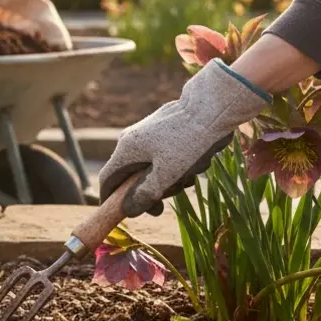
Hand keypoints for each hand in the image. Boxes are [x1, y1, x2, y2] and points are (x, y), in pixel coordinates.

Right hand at [98, 59, 271, 216]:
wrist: (213, 106)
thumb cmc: (188, 142)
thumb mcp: (166, 176)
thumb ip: (145, 195)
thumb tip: (128, 210)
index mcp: (127, 149)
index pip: (108, 180)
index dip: (111, 200)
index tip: (122, 214)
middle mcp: (133, 139)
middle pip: (132, 176)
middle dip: (150, 191)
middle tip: (165, 205)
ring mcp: (149, 132)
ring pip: (152, 166)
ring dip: (169, 179)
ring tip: (190, 177)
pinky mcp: (166, 129)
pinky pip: (165, 154)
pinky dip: (177, 165)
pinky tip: (196, 162)